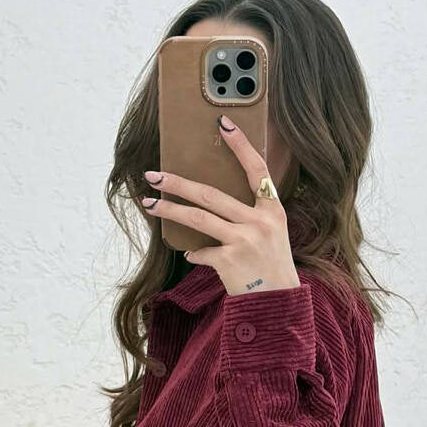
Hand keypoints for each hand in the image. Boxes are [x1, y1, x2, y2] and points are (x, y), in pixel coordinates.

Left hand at [140, 116, 299, 296]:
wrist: (278, 304)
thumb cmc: (271, 266)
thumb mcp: (272, 233)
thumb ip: (250, 214)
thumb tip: (210, 200)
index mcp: (273, 210)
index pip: (257, 169)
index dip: (241, 145)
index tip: (224, 123)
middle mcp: (260, 222)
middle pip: (211, 193)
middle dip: (178, 183)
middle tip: (153, 175)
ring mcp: (244, 240)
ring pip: (198, 217)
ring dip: (169, 209)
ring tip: (148, 202)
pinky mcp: (229, 260)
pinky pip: (201, 250)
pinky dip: (194, 252)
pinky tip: (191, 253)